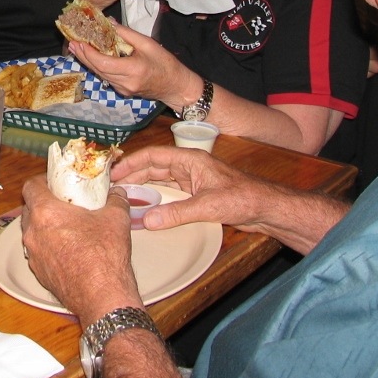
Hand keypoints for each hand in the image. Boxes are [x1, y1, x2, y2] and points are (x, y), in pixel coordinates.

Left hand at [21, 178, 140, 324]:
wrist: (102, 297)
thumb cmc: (105, 255)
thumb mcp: (116, 218)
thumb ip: (116, 199)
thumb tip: (117, 192)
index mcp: (45, 212)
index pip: (30, 186)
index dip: (42, 181)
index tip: (54, 182)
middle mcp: (32, 233)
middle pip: (29, 209)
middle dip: (44, 204)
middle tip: (64, 203)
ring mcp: (33, 255)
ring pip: (33, 232)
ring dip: (45, 226)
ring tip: (68, 226)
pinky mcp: (39, 273)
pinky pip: (38, 252)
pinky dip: (48, 246)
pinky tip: (69, 249)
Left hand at [68, 23, 195, 108]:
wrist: (176, 86)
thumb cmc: (166, 64)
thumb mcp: (148, 44)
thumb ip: (127, 34)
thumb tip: (109, 23)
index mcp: (132, 70)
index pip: (103, 62)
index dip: (88, 53)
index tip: (79, 41)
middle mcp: (125, 83)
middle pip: (97, 69)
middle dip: (83, 56)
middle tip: (72, 43)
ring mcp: (123, 89)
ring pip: (100, 74)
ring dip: (88, 61)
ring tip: (76, 48)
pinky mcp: (123, 91)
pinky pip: (106, 78)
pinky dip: (98, 66)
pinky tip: (92, 57)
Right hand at [110, 146, 279, 233]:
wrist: (266, 209)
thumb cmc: (242, 198)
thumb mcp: (207, 206)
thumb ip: (176, 213)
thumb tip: (147, 221)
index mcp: (190, 159)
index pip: (154, 156)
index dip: (132, 162)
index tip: (114, 172)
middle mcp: (188, 167)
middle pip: (153, 166)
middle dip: (132, 174)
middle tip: (111, 185)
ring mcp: (192, 180)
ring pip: (159, 179)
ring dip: (142, 185)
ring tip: (122, 193)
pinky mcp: (195, 194)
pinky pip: (169, 192)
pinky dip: (154, 196)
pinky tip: (144, 204)